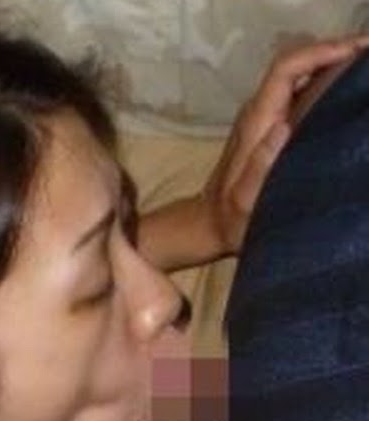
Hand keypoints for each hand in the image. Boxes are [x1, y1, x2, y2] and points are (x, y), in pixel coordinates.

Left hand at [197, 35, 368, 257]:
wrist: (210, 224)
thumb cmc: (230, 218)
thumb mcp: (244, 199)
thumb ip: (260, 165)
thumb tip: (284, 127)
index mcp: (255, 121)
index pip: (286, 69)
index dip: (319, 53)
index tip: (353, 52)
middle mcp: (259, 111)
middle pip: (296, 65)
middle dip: (332, 54)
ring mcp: (264, 118)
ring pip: (299, 77)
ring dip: (331, 67)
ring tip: (363, 71)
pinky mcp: (271, 127)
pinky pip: (300, 93)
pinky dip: (325, 84)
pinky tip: (345, 93)